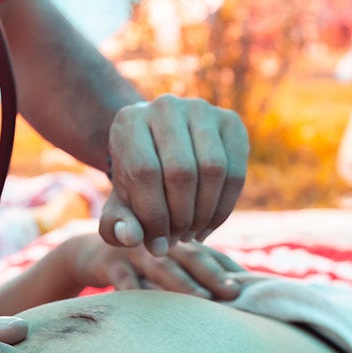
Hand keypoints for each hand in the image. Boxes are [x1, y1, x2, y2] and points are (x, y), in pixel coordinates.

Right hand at [67, 234, 244, 300]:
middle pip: (190, 255)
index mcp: (177, 241)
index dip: (228, 268)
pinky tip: (149, 307)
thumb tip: (233, 298)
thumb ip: (191, 276)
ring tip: (202, 300)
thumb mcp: (163, 266)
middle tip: (233, 292)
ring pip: (160, 266)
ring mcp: (134, 250)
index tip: (250, 286)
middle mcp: (160, 240)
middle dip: (213, 274)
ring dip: (182, 283)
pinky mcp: (109, 262)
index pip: (208, 252)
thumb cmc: (138, 266)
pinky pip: (123, 278)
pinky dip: (135, 291)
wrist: (88, 253)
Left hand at [101, 94, 248, 255]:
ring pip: (213, 169)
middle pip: (182, 171)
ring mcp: (202, 109)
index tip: (156, 246)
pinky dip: (223, 208)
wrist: (159, 151)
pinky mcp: (230, 122)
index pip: (145, 172)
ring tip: (191, 234)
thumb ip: (115, 225)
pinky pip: (236, 172)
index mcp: (129, 121)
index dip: (154, 216)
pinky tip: (208, 225)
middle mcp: (165, 106)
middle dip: (181, 217)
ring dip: (204, 213)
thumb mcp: (118, 205)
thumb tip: (131, 237)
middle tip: (176, 240)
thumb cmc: (135, 184)